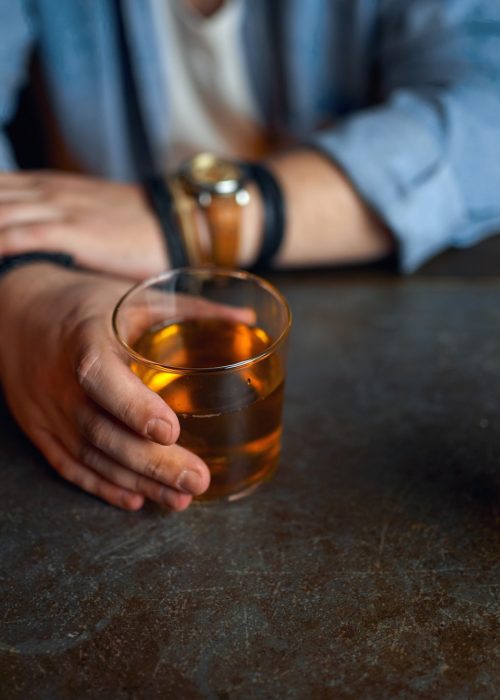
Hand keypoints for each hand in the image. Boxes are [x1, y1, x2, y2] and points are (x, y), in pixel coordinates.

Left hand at [0, 171, 167, 278]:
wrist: (175, 224)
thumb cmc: (136, 226)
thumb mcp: (89, 212)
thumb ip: (60, 217)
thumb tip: (40, 241)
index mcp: (50, 185)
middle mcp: (50, 192)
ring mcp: (61, 209)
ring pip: (1, 212)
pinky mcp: (75, 232)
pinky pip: (22, 235)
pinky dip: (1, 243)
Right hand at [0, 265, 209, 510]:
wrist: (14, 309)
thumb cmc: (81, 301)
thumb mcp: (131, 296)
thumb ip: (190, 308)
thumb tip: (247, 317)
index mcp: (84, 339)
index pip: (101, 377)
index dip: (133, 406)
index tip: (171, 431)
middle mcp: (60, 380)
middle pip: (103, 430)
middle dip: (152, 462)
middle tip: (197, 480)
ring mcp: (47, 409)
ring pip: (90, 455)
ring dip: (135, 480)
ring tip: (179, 500)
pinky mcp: (39, 428)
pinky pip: (68, 464)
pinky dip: (101, 485)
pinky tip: (134, 498)